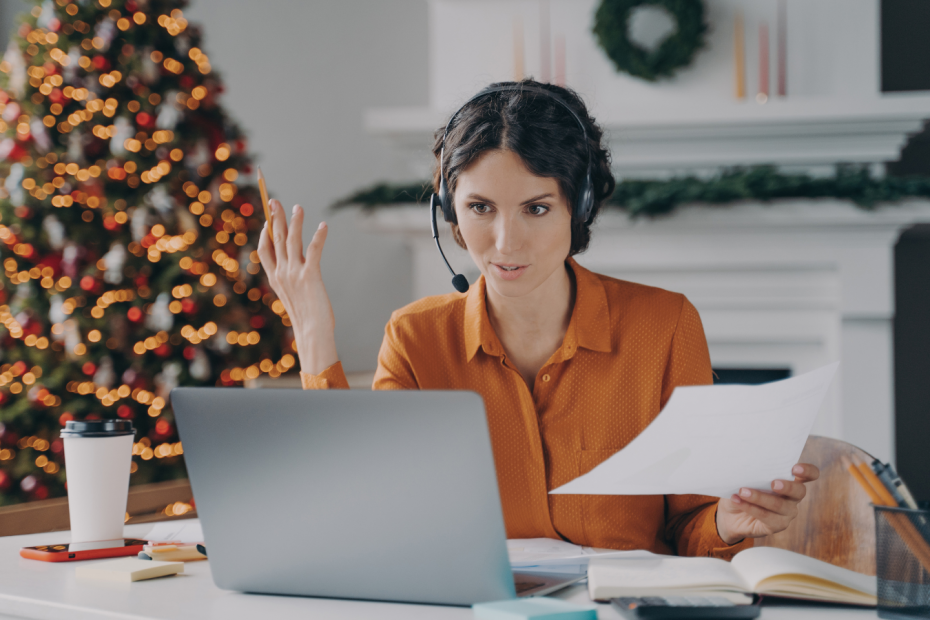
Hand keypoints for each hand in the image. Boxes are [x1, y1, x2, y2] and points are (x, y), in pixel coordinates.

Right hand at [256, 199, 338, 374]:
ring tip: (298, 207)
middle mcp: (282, 273)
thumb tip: (293, 265)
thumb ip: (290, 278)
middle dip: (274, 218)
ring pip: (291, 241)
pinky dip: (318, 236)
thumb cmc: (306, 316)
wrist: (313, 332)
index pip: (264, 250)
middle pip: (275, 239)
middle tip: (274, 200)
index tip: (268, 220)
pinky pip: (314, 250)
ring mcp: (294, 274)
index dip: (265, 233)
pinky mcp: (310, 275)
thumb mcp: (293, 295)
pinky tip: (323, 225)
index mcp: (275, 278)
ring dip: (294, 222)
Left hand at [715, 463, 819, 544]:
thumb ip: (752, 471)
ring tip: (742, 491)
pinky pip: (766, 517)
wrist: (729, 514)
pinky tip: (738, 501)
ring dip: (760, 497)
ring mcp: (786, 513)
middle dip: (787, 487)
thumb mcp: (745, 477)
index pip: (809, 475)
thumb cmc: (740, 489)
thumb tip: (747, 464)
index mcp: (789, 480)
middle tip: (773, 483)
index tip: (795, 468)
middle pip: (799, 491)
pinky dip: (750, 507)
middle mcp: (792, 497)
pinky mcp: (776, 525)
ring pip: (779, 505)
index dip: (807, 471)